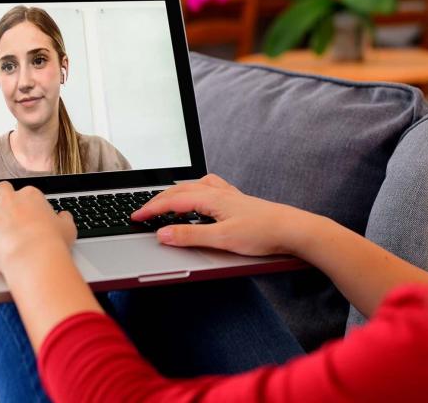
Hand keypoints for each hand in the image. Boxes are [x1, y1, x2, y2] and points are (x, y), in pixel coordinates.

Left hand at [0, 181, 76, 273]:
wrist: (34, 255)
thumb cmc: (52, 243)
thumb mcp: (67, 229)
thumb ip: (64, 220)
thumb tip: (64, 217)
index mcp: (31, 196)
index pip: (26, 193)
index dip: (26, 202)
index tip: (28, 211)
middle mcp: (9, 200)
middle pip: (1, 191)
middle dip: (1, 197)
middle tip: (4, 206)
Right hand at [131, 174, 312, 255]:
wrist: (293, 229)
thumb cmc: (262, 233)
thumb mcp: (221, 239)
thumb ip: (190, 236)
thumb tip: (162, 234)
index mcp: (211, 198)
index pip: (172, 201)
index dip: (151, 209)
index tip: (134, 218)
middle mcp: (218, 192)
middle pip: (180, 190)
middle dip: (158, 200)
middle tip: (141, 212)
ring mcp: (229, 195)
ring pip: (194, 187)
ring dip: (175, 193)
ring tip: (164, 201)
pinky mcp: (237, 201)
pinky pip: (209, 189)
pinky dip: (195, 191)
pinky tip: (200, 197)